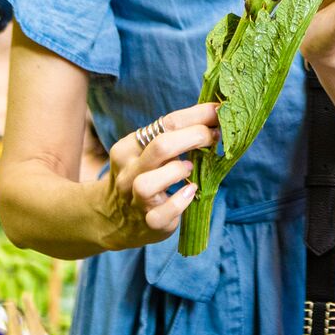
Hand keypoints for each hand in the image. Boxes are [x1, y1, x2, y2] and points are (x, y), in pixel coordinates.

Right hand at [96, 102, 218, 250]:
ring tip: (189, 169)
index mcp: (130, 147)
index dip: (198, 115)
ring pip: (148, 183)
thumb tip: (215, 112)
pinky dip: (180, 202)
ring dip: (176, 172)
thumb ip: (175, 134)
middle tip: (214, 136)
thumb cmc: (145, 175)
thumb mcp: (149, 151)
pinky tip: (190, 191)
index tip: (220, 111)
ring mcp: (135, 199)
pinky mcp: (148, 222)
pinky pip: (161, 214)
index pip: (166, 123)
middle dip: (195, 137)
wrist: (114, 218)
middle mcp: (128, 171)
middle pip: (160, 147)